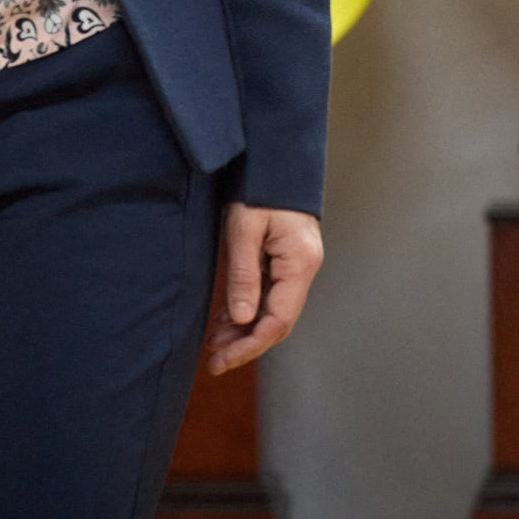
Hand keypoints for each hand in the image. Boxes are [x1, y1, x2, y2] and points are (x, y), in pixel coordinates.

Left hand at [205, 202, 321, 373]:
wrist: (274, 156)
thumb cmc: (259, 186)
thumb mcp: (244, 230)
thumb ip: (244, 275)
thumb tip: (243, 319)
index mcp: (300, 262)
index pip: (278, 319)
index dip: (250, 345)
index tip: (222, 360)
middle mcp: (304, 267)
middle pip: (278, 320)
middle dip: (246, 344)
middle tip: (214, 362)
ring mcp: (297, 263)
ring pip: (273, 309)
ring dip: (245, 329)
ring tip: (214, 344)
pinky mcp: (286, 257)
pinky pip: (270, 293)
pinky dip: (249, 310)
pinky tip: (227, 319)